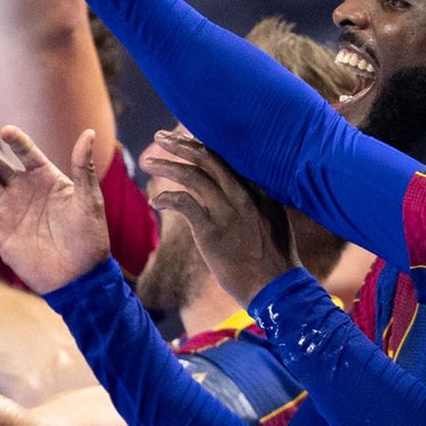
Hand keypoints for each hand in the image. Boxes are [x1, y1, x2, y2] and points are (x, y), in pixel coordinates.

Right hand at [0, 126, 111, 292]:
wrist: (77, 276)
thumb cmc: (89, 236)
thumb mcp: (88, 200)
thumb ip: (83, 167)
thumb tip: (89, 132)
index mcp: (47, 178)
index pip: (28, 154)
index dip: (17, 142)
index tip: (7, 130)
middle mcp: (25, 189)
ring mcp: (9, 209)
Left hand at [141, 130, 297, 305]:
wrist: (276, 287)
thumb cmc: (276, 260)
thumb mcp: (274, 223)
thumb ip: (258, 206)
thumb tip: (243, 198)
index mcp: (259, 191)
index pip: (227, 158)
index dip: (202, 145)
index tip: (186, 140)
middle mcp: (244, 195)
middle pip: (207, 158)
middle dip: (180, 144)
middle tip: (160, 138)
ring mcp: (227, 212)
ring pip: (191, 175)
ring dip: (166, 166)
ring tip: (149, 163)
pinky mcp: (211, 231)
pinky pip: (182, 203)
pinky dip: (165, 198)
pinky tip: (155, 202)